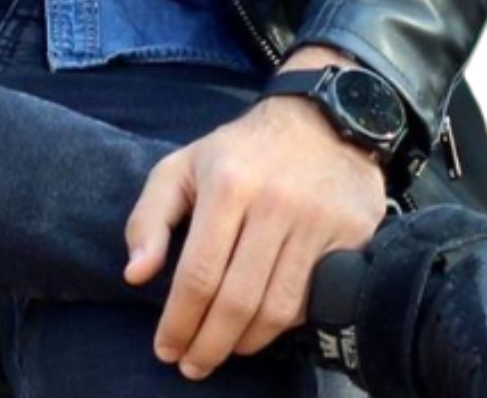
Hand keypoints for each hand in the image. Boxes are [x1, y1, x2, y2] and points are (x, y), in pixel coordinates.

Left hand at [122, 88, 385, 378]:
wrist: (321, 120)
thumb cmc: (240, 151)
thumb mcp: (182, 166)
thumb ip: (149, 217)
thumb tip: (135, 274)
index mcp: (228, 184)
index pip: (199, 273)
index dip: (179, 321)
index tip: (165, 348)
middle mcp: (275, 203)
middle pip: (238, 300)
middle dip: (209, 344)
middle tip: (191, 365)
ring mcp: (318, 222)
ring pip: (278, 310)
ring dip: (245, 343)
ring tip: (223, 350)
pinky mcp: (351, 236)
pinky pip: (313, 299)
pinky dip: (285, 324)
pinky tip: (262, 327)